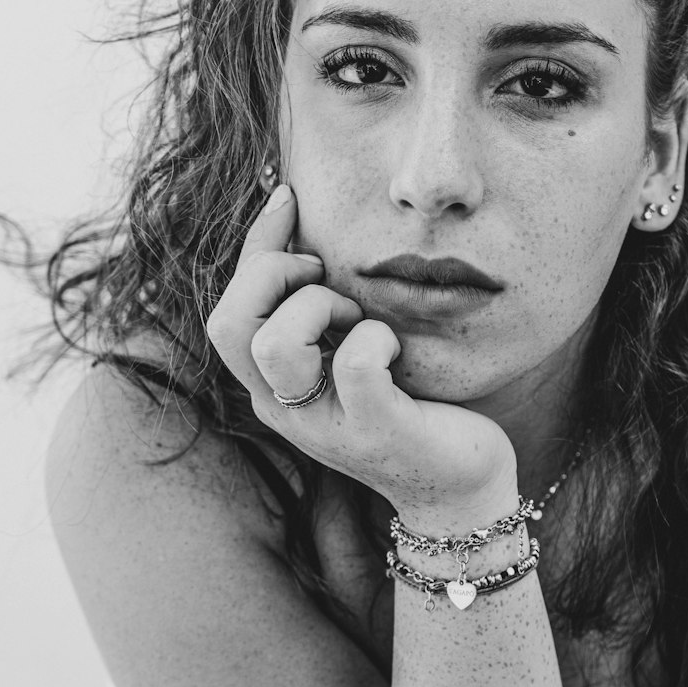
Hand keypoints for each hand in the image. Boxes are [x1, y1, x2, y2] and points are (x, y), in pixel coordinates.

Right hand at [205, 186, 517, 528]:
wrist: (458, 488)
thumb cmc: (411, 403)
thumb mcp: (351, 349)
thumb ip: (324, 304)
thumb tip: (304, 217)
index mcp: (272, 385)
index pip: (228, 308)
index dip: (255, 244)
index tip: (289, 198)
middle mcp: (284, 408)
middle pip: (229, 324)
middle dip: (273, 274)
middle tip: (326, 276)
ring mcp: (325, 424)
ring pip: (275, 343)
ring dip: (319, 306)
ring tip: (357, 317)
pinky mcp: (375, 431)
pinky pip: (355, 364)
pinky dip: (375, 338)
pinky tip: (394, 346)